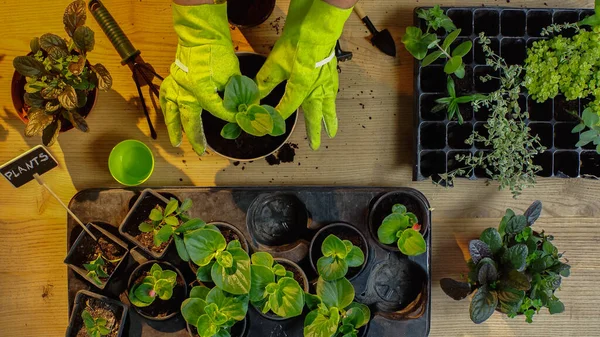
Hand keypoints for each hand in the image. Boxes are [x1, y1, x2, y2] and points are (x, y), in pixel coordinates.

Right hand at [160, 3, 239, 154]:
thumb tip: (248, 108)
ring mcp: (175, 86)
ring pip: (172, 112)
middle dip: (196, 137)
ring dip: (175, 128)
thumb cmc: (217, 52)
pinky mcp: (172, 80)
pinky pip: (166, 99)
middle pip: (190, 118)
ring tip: (176, 142)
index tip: (238, 120)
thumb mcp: (233, 74)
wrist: (201, 35)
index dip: (228, 117)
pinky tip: (170, 118)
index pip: (216, 110)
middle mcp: (184, 91)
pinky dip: (168, 110)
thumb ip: (238, 94)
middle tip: (201, 151)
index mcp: (200, 90)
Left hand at [256, 0, 351, 149]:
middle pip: (315, 115)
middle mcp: (316, 89)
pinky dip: (332, 101)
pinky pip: (332, 93)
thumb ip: (264, 81)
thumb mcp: (275, 62)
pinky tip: (330, 101)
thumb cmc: (298, 41)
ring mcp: (326, 81)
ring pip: (328, 106)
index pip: (286, 109)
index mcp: (301, 89)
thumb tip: (252, 95)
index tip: (267, 125)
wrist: (317, 24)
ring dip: (329, 119)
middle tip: (315, 145)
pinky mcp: (331, 72)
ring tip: (332, 132)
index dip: (275, 118)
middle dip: (314, 131)